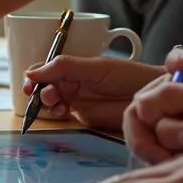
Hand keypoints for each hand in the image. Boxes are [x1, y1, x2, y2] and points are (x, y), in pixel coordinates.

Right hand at [23, 55, 164, 129]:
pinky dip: (55, 113)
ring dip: (46, 102)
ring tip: (56, 103)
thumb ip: (65, 68)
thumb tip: (31, 72)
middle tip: (47, 95)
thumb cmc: (129, 76)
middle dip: (38, 90)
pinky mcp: (81, 116)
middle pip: (43, 85)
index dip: (35, 74)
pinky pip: (60, 114)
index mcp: (75, 66)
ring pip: (48, 101)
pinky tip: (62, 112)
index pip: (46, 68)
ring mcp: (76, 99)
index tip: (31, 82)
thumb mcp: (96, 67)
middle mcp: (72, 81)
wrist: (152, 99)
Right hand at [123, 48, 182, 163]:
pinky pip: (168, 153)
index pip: (144, 92)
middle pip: (142, 121)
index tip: (179, 91)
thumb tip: (138, 107)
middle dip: (161, 133)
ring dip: (172, 146)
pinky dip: (180, 157)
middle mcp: (179, 97)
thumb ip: (171, 97)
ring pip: (154, 140)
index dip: (151, 99)